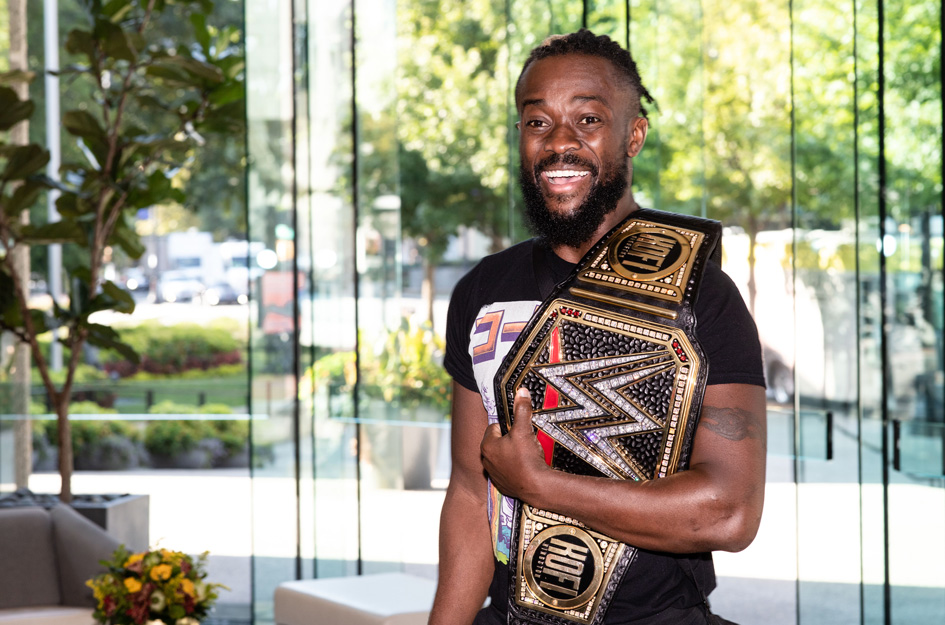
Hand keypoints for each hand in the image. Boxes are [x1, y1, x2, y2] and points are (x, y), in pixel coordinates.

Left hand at [480, 387, 549, 502]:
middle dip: (509, 439)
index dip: (508, 425)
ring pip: (501, 457)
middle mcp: (485, 460)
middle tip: (523, 441)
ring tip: (525, 454)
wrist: (536, 486)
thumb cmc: (526, 458)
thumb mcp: (524, 430)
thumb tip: (521, 392)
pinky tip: (525, 467)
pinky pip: (506, 471)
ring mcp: (493, 473)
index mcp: (487, 445)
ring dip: (510, 454)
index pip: (494, 427)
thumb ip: (522, 410)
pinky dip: (513, 468)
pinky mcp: (501, 484)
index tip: (518, 428)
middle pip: (497, 442)